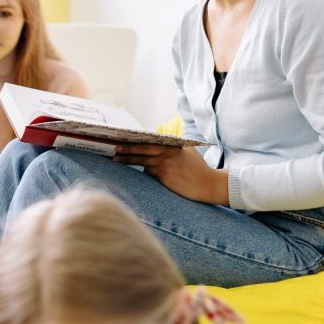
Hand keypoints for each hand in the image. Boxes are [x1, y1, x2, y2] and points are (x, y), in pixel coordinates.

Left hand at [113, 145, 228, 204]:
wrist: (208, 184)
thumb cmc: (198, 168)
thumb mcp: (188, 151)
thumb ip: (174, 146)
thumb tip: (160, 141)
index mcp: (172, 146)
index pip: (149, 142)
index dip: (136, 141)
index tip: (123, 139)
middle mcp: (167, 154)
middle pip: (142, 151)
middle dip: (127, 150)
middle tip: (115, 150)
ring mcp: (165, 166)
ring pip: (142, 163)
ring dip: (129, 161)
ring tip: (117, 160)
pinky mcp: (164, 178)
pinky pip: (149, 174)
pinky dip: (145, 173)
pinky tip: (139, 172)